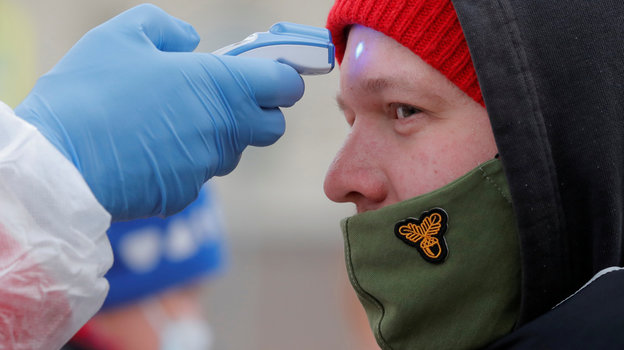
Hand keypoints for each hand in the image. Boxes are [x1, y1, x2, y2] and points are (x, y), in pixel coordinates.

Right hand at [15, 4, 303, 220]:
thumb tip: (191, 42)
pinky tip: (147, 151)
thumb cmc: (90, 92)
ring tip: (167, 123)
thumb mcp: (122, 36)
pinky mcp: (186, 195)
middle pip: (272, 127)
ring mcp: (207, 167)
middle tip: (221, 99)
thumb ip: (165, 28)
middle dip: (258, 112)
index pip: (285, 87)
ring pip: (231, 151)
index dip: (281, 79)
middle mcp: (224, 130)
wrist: (58, 164)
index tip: (265, 74)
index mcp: (220, 86)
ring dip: (215, 137)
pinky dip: (183, 163)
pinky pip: (198, 175)